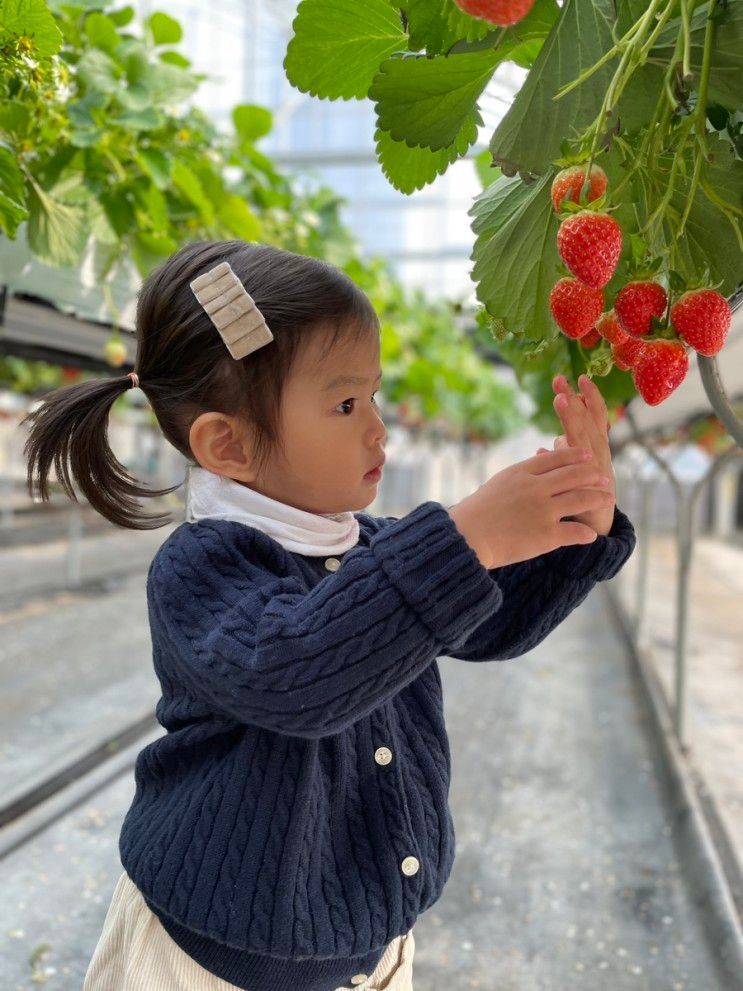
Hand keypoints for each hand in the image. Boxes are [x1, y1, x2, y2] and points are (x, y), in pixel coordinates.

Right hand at [448, 446, 615, 568]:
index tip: (587, 455)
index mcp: (521, 473)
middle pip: (573, 475)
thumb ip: (518, 478)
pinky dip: (586, 533)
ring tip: (608, 499)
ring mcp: (543, 510)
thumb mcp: (496, 485)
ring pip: (581, 499)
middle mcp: (535, 488)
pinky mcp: (547, 534)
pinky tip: (591, 535)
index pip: (554, 459)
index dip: (574, 455)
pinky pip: (576, 531)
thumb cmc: (474, 514)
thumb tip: (533, 472)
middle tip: (604, 477)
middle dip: (592, 475)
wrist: (466, 537)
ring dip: (598, 498)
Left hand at [535, 374, 615, 535]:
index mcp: (594, 448)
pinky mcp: (589, 484)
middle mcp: (598, 454)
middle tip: (566, 379)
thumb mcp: (569, 473)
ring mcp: (595, 469)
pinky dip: (568, 451)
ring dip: (573, 417)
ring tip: (561, 398)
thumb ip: (560, 458)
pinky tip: (555, 439)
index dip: (586, 398)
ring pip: (584, 437)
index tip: (578, 378)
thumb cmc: (580, 498)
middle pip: (589, 422)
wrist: (594, 529)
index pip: (592, 417)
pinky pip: (579, 465)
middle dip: (579, 400)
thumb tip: (545, 445)